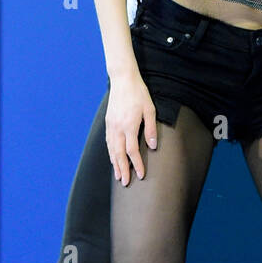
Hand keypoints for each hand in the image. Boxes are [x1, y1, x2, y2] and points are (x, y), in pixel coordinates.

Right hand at [106, 72, 157, 186]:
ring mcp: (111, 125)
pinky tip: (113, 159)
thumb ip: (151, 129)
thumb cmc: (139, 93)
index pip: (132, 150)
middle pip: (119, 154)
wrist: (123, 80)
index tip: (140, 175)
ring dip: (115, 164)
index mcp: (129, 125)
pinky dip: (110, 153)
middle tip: (125, 182)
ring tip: (118, 176)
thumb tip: (153, 146)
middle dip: (122, 169)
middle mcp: (118, 128)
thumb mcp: (150, 109)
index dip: (136, 164)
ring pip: (111, 149)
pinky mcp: (108, 122)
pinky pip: (108, 142)